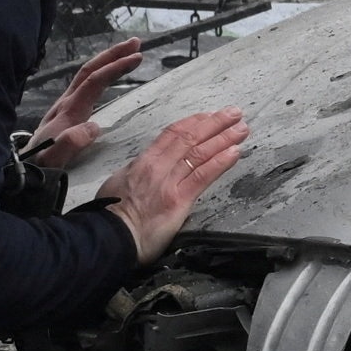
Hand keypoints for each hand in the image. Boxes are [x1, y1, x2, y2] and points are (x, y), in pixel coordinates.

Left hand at [26, 39, 145, 168]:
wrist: (22, 171)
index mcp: (68, 111)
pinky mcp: (66, 112)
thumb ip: (70, 143)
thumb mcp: (53, 159)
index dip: (115, 67)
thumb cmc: (40, 166)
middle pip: (89, 70)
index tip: (137, 57)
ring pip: (87, 75)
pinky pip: (86, 86)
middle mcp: (66, 103)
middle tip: (136, 43)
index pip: (94, 81)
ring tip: (129, 53)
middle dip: (112, 54)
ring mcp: (65, 106)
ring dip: (107, 61)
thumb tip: (94, 127)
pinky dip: (101, 75)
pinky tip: (109, 75)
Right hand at [101, 108, 248, 262]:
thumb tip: (145, 167)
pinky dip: (220, 161)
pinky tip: (235, 152)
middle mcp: (158, 167)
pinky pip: (203, 175)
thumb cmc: (110, 214)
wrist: (109, 237)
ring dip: (224, 138)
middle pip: (190, 138)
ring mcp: (169, 182)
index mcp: (144, 161)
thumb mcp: (119, 183)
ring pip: (200, 153)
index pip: (172, 134)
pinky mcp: (178, 200)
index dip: (193, 122)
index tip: (209, 115)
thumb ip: (136, 172)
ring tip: (242, 128)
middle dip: (215, 123)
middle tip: (234, 113)